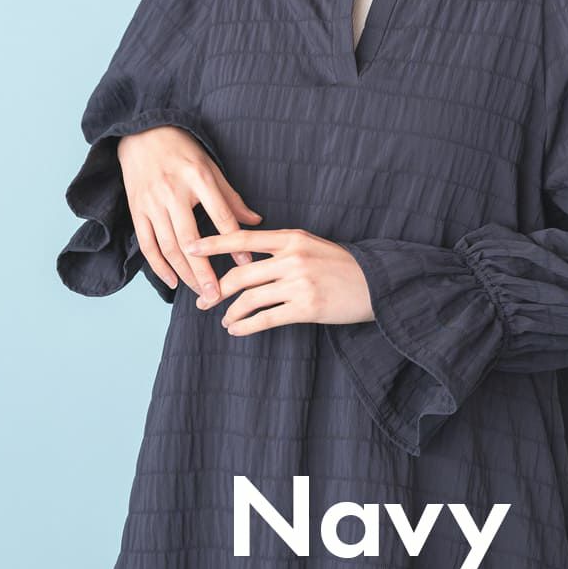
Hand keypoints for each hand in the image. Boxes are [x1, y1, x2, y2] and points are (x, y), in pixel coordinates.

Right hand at [116, 125, 263, 297]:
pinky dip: (159, 266)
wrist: (142, 133)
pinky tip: (173, 282)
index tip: (246, 264)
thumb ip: (231, 197)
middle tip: (217, 294)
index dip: (234, 242)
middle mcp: (173, 192)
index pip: (220, 215)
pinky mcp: (136, 210)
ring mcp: (152, 203)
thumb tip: (257, 221)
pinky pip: (147, 244)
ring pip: (169, 246)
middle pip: (191, 239)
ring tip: (200, 292)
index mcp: (198, 178)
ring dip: (185, 274)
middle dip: (204, 270)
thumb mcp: (211, 167)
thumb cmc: (183, 151)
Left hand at [185, 227, 374, 334]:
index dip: (212, 243)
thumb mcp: (312, 246)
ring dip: (230, 312)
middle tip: (202, 301)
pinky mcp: (306, 308)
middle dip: (215, 290)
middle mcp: (293, 258)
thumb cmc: (342, 266)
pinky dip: (245, 326)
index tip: (189, 248)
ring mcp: (299, 283)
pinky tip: (236, 330)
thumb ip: (282, 248)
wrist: (378, 284)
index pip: (243, 238)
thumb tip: (247, 259)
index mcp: (292, 238)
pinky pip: (265, 318)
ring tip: (224, 320)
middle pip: (240, 274)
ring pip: (249, 299)